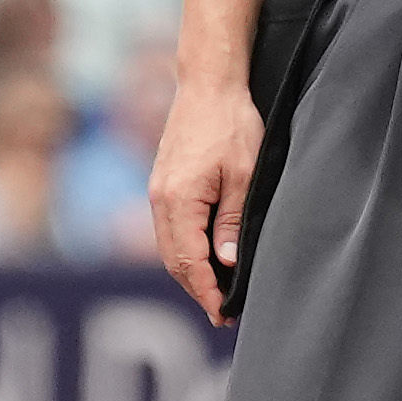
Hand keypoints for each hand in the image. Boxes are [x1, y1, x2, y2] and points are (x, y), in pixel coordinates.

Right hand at [148, 65, 261, 328]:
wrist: (208, 84)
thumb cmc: (232, 123)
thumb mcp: (243, 174)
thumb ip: (232, 220)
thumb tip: (228, 263)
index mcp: (179, 200)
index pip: (190, 262)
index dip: (207, 293)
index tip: (223, 316)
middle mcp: (160, 199)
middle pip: (174, 261)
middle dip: (197, 290)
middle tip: (222, 315)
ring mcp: (158, 191)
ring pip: (169, 248)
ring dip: (189, 273)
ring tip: (215, 294)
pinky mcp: (162, 184)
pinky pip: (169, 230)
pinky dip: (184, 251)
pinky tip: (203, 259)